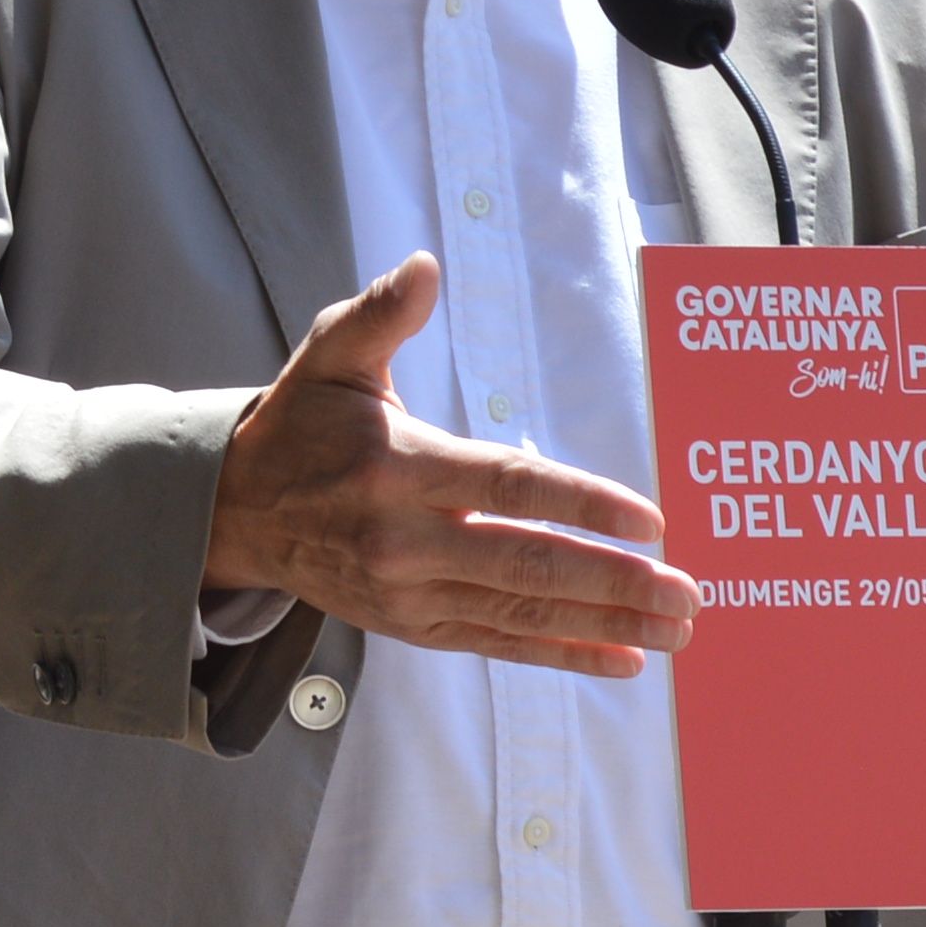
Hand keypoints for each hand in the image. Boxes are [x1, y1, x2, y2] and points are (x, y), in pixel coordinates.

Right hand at [197, 255, 695, 674]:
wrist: (236, 515)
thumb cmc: (300, 427)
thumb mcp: (330, 357)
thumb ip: (380, 313)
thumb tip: (424, 267)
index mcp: (399, 468)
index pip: (507, 487)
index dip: (582, 505)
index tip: (649, 521)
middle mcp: (406, 540)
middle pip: (527, 565)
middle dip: (616, 582)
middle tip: (689, 593)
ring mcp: (411, 593)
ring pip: (522, 613)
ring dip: (607, 623)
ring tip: (676, 630)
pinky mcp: (414, 626)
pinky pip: (499, 644)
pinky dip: (563, 655)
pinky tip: (622, 658)